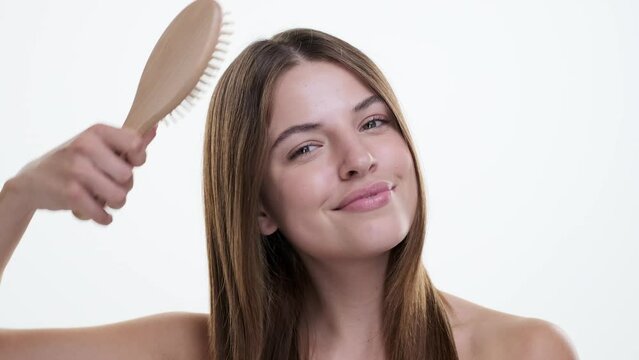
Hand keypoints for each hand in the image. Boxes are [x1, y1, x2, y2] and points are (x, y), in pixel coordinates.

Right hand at [10, 123, 156, 224]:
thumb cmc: (74, 161)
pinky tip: (99, 213)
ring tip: (103, 197)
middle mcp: (86, 146)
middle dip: (125, 185)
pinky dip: (103, 217)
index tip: (130, 162)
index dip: (138, 158)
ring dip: (114, 202)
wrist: (33, 180)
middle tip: (111, 184)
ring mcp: (76, 169)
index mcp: (97, 132)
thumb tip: (154, 129)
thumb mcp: (97, 144)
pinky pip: (101, 212)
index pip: (135, 144)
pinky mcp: (70, 193)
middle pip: (128, 176)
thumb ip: (126, 142)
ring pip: (119, 196)